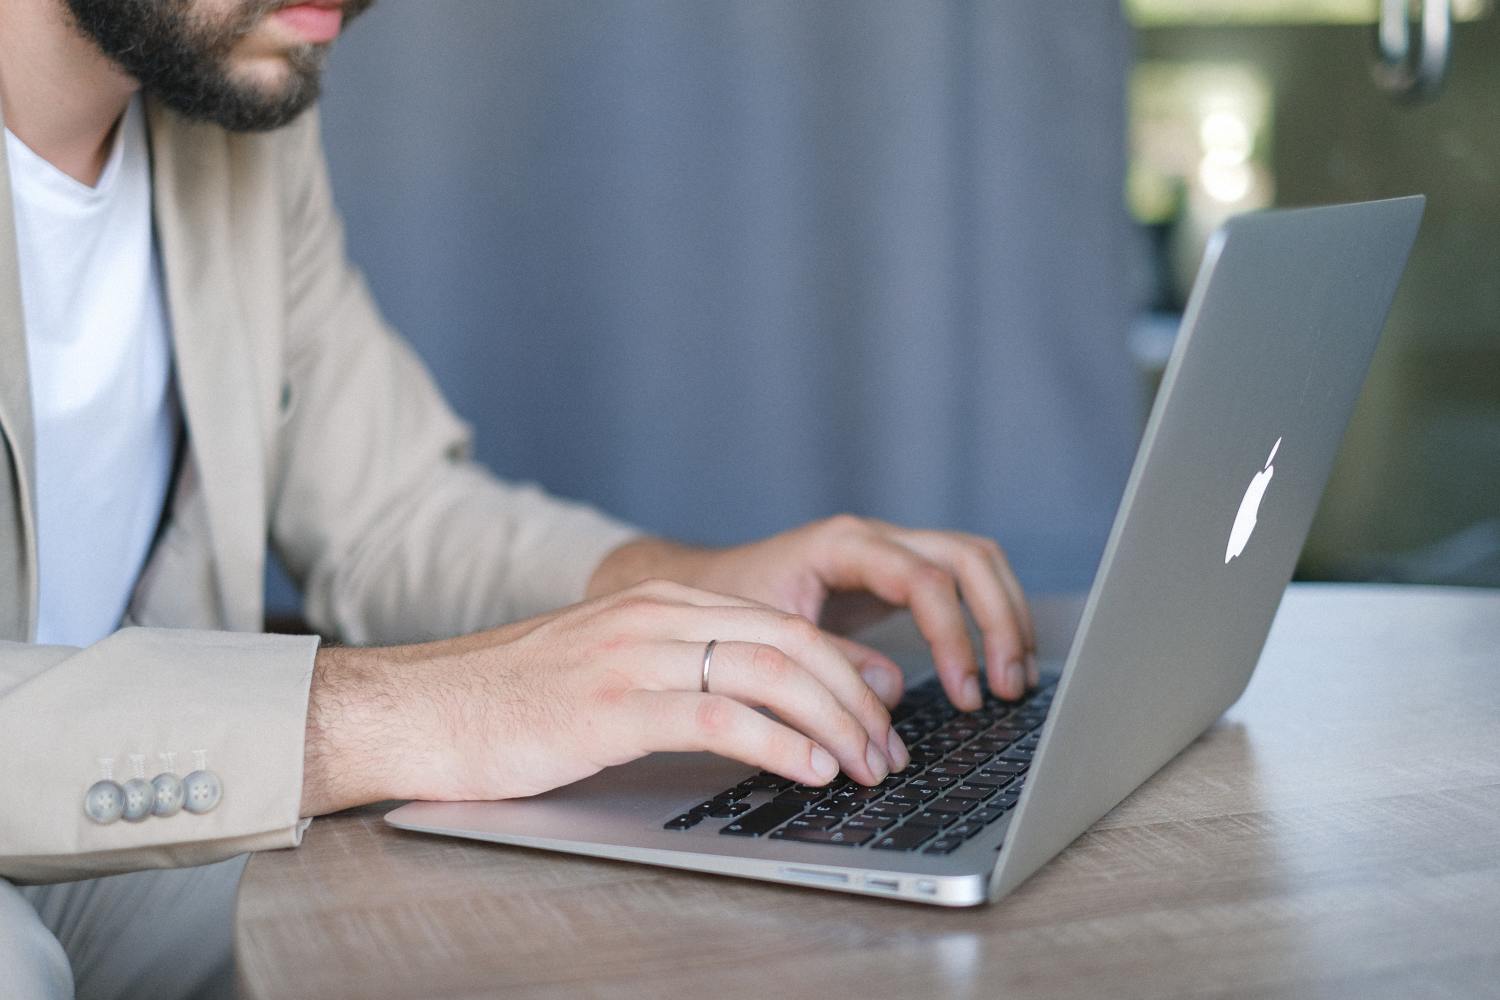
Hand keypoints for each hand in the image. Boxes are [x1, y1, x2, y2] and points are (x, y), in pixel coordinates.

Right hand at [300, 580, 907, 814]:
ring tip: (864, 765)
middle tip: (887, 748)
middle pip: (790, 642)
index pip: (780, 625)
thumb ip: (676, 673)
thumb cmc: (510, 700)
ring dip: (832, 723)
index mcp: (662, 603)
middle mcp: (656, 616)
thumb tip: (751, 713)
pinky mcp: (610, 706)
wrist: (420, 707)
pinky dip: (778, 742)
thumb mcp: (605, 667)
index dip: (843, 668)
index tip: (879, 710)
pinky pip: (718, 715)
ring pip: (767, 672)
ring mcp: (634, 656)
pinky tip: (808, 769)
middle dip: (854, 699)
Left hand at [588, 515, 1036, 711]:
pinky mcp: (895, 574)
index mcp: (842, 545)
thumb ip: (826, 666)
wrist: (697, 589)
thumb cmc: (723, 614)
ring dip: (1004, 617)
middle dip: (998, 621)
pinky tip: (995, 666)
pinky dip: (987, 618)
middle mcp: (873, 538)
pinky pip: (961, 580)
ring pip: (976, 562)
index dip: (954, 637)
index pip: (924, 579)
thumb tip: (891, 695)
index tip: (965, 694)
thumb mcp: (766, 642)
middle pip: (969, 557)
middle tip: (1007, 688)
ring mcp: (889, 550)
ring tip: (1013, 681)